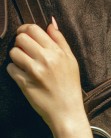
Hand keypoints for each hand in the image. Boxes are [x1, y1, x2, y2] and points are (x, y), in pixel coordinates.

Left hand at [6, 19, 85, 133]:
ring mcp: (35, 71)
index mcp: (58, 53)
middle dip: (20, 44)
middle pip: (21, 38)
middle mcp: (46, 59)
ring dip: (16, 58)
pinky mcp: (25, 83)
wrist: (68, 113)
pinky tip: (25, 78)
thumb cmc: (70, 88)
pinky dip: (15, 72)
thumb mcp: (72, 63)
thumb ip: (61, 42)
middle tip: (26, 53)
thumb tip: (50, 24)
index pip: (34, 29)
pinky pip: (11, 69)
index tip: (26, 37)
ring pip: (14, 52)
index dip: (26, 31)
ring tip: (25, 67)